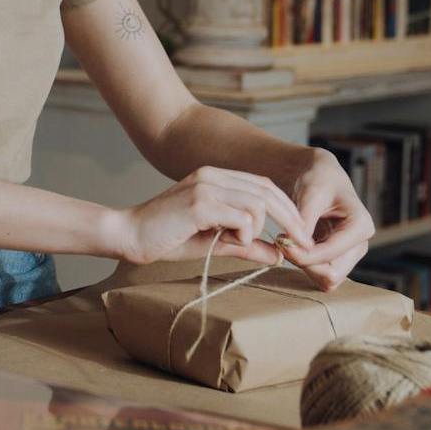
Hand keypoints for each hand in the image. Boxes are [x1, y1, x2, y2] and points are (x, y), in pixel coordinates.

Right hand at [115, 167, 315, 266]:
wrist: (128, 235)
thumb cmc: (166, 238)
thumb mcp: (214, 241)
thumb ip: (245, 245)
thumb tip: (278, 254)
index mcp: (215, 177)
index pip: (264, 185)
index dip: (288, 209)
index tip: (301, 235)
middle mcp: (212, 175)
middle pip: (268, 191)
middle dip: (291, 220)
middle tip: (302, 245)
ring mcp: (205, 186)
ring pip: (257, 204)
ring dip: (256, 231)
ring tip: (238, 244)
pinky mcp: (199, 203)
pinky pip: (241, 218)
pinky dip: (244, 235)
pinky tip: (230, 243)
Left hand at [283, 148, 374, 290]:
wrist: (320, 177)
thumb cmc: (318, 179)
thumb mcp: (311, 194)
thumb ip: (304, 221)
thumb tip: (294, 246)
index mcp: (361, 226)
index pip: (331, 254)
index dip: (303, 253)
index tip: (280, 240)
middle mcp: (360, 245)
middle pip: (332, 274)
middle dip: (304, 263)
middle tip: (281, 243)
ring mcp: (350, 254)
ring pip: (326, 280)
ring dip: (303, 266)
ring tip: (286, 242)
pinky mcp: (338, 259)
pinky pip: (321, 275)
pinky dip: (304, 265)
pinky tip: (292, 246)